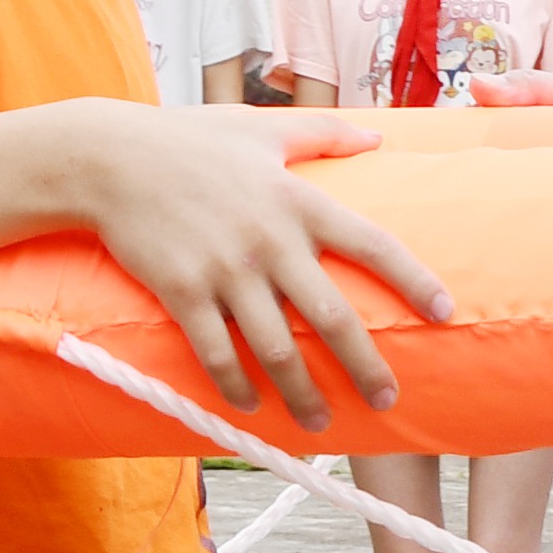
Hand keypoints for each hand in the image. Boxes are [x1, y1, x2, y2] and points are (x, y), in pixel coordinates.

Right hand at [81, 108, 447, 433]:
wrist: (107, 157)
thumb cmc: (188, 140)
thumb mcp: (262, 127)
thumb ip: (325, 135)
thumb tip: (377, 136)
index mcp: (299, 202)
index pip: (372, 244)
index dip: (413, 280)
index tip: (445, 312)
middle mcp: (270, 241)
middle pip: (332, 316)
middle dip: (364, 367)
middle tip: (388, 401)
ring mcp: (226, 270)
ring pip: (276, 349)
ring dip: (301, 393)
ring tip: (320, 424)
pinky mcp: (182, 291)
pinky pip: (216, 352)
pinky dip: (236, 386)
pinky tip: (250, 407)